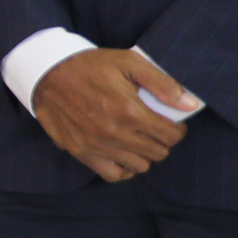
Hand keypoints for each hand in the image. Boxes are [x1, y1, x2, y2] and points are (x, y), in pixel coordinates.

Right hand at [30, 48, 195, 182]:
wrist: (48, 74)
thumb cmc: (91, 66)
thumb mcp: (129, 62)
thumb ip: (162, 83)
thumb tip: (190, 105)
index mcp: (129, 110)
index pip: (171, 135)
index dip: (177, 129)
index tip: (171, 122)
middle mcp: (114, 133)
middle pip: (159, 152)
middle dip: (162, 140)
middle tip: (154, 128)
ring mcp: (97, 146)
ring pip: (140, 165)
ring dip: (145, 154)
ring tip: (138, 139)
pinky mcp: (81, 152)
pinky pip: (113, 175)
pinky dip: (124, 168)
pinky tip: (124, 154)